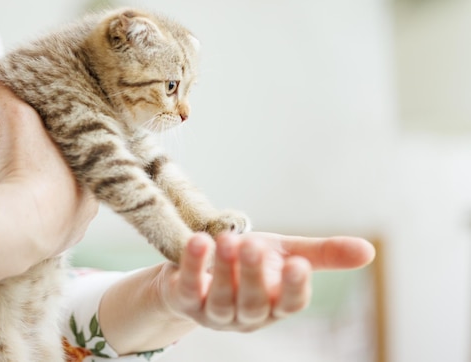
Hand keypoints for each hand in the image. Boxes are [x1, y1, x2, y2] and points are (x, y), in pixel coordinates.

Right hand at [0, 75, 98, 257]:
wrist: (24, 225)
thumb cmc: (31, 169)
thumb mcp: (18, 123)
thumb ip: (4, 99)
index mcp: (92, 166)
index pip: (83, 152)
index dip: (66, 146)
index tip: (50, 144)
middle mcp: (92, 197)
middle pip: (77, 181)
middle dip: (60, 174)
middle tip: (35, 167)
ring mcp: (79, 223)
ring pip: (68, 207)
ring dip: (52, 201)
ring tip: (28, 192)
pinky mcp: (62, 244)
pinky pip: (55, 231)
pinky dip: (43, 224)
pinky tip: (28, 218)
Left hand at [158, 231, 374, 331]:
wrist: (201, 265)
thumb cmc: (249, 261)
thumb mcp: (285, 253)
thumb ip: (323, 254)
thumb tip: (370, 250)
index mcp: (275, 304)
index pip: (290, 304)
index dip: (295, 288)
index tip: (299, 264)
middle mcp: (246, 314)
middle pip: (253, 303)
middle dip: (253, 276)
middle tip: (253, 245)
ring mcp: (213, 311)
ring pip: (220, 299)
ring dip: (223, 271)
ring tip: (226, 240)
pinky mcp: (184, 299)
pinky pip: (187, 286)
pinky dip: (191, 265)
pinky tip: (198, 241)